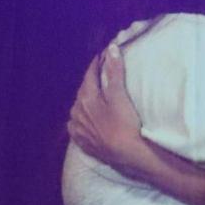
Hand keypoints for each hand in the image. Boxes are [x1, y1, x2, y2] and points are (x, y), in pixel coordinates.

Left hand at [67, 46, 147, 171]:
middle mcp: (77, 112)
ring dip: (85, 102)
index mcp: (85, 98)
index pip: (89, 75)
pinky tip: (86, 121)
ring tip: (95, 98)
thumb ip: (114, 72)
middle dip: (91, 83)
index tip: (101, 57)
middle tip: (100, 77)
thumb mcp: (120, 96)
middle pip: (83, 92)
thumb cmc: (125, 124)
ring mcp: (78, 128)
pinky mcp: (82, 142)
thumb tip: (111, 48)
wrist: (128, 155)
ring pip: (78, 109)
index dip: (96, 65)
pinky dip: (82, 119)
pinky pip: (77, 126)